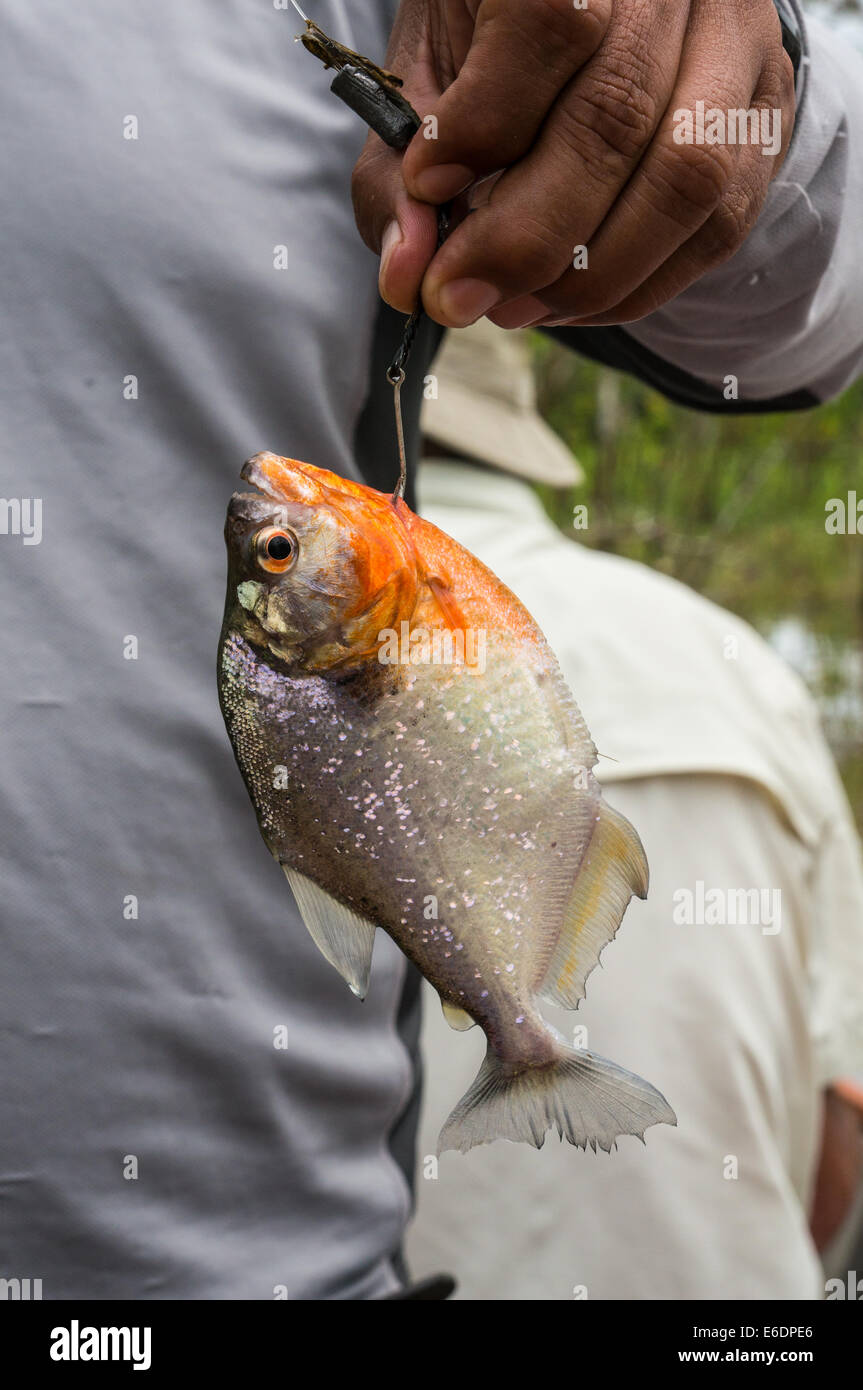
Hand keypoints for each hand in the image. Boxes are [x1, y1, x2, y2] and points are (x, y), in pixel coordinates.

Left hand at [352, 0, 795, 329]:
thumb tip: (406, 276)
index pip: (551, 21)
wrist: (612, 7)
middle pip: (613, 120)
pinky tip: (568, 300)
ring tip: (512, 306)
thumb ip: (401, 172)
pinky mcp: (764, 111)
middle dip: (524, 237)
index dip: (485, 121)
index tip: (428, 183)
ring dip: (588, 274)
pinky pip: (718, 225)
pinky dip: (636, 286)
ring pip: (683, 178)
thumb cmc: (494, 40)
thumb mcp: (429, 76)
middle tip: (458, 293)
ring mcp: (734, 39)